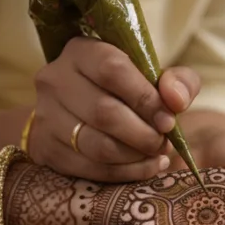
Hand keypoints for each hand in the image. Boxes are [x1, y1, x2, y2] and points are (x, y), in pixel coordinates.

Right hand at [29, 37, 200, 181]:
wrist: (81, 111)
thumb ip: (179, 81)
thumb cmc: (127, 90)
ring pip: (96, 145)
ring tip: (156, 155)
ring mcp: (45, 115)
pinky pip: (89, 168)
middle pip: (104, 112)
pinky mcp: (45, 148)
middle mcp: (55, 79)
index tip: (169, 120)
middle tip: (164, 143)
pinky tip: (144, 167)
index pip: (112, 70)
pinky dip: (124, 173)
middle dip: (143, 134)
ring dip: (135, 156)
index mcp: (82, 51)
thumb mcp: (156, 77)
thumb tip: (176, 100)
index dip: (146, 98)